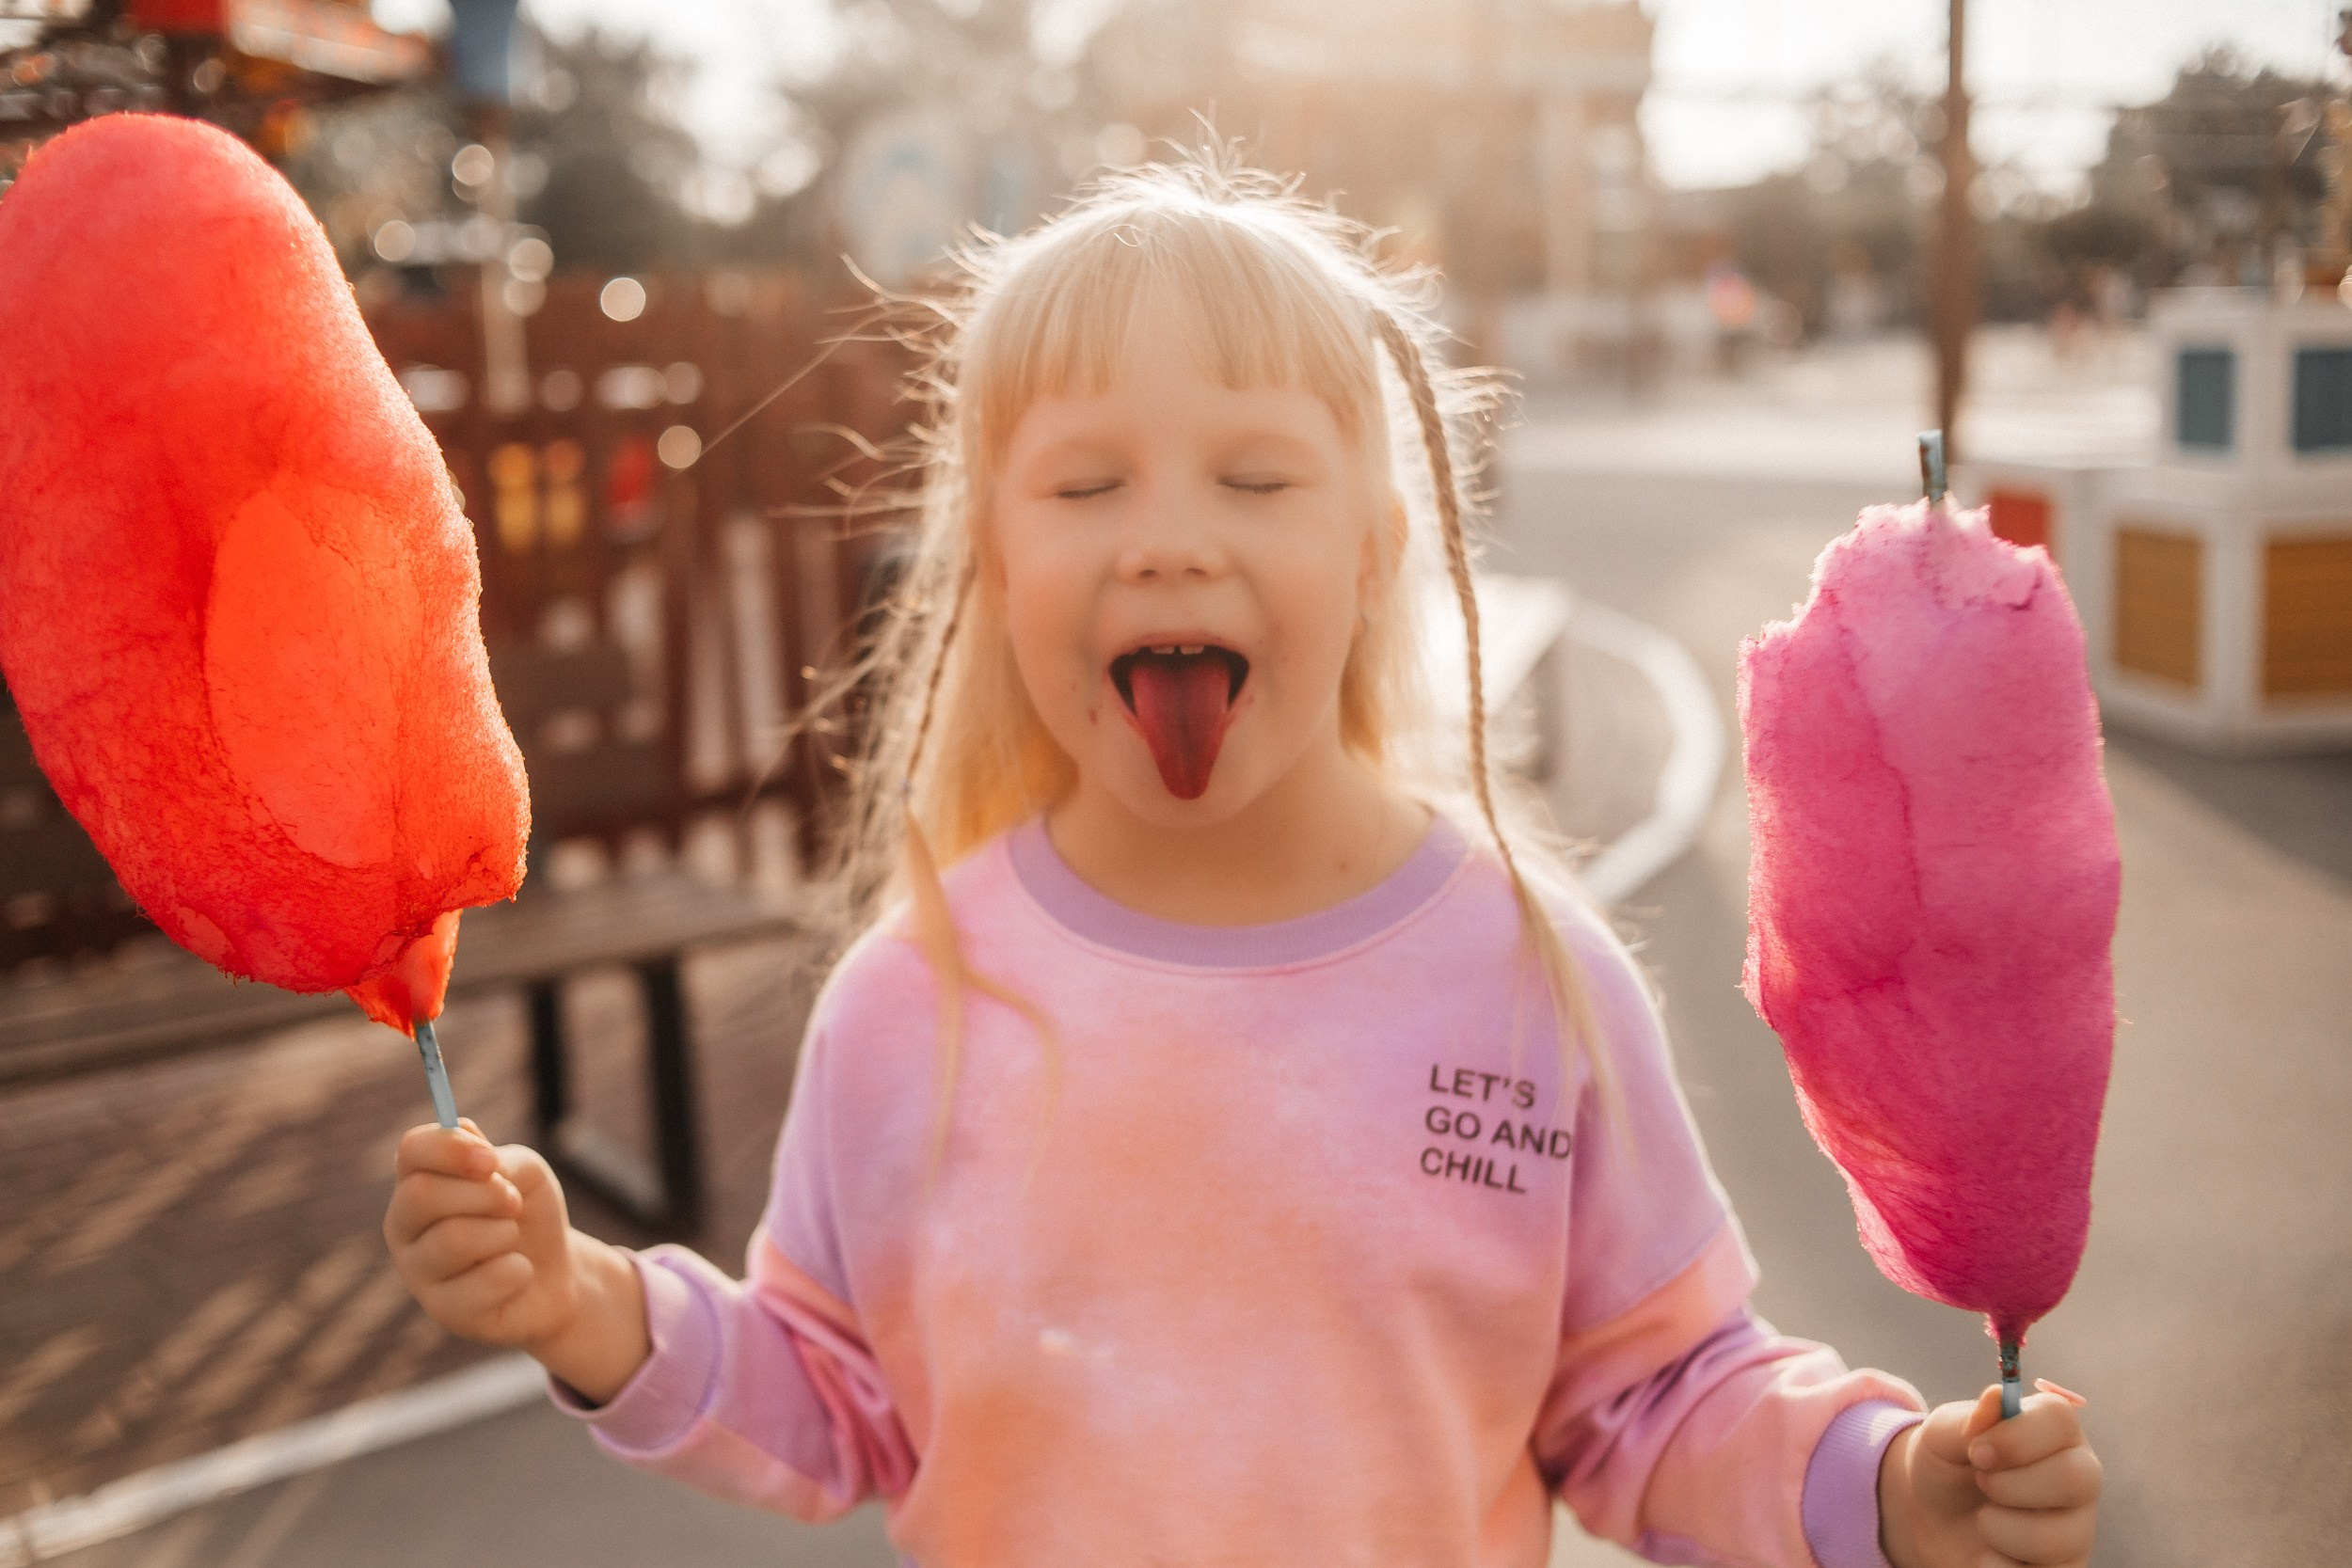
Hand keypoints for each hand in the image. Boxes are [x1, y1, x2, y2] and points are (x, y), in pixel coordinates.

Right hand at [384, 1118, 580, 1350]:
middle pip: (422, 1194)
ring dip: (503, 1232)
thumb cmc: (528, 1216)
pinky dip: (518, 1270)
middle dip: (485, 1194)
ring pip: (455, 1239)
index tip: (491, 1159)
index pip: (411, 1150)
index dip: (451, 1148)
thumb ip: (498, 1159)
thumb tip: (470, 1142)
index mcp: (417, 1181)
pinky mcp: (443, 1311)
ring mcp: (417, 1272)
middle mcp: (404, 1226)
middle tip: (514, 1204)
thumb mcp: (524, 1174)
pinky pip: (487, 1281)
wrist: (556, 1274)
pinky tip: (517, 1274)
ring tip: (512, 1239)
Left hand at [1879, 1383, 2099, 1567]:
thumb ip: (1968, 1419)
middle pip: (2076, 1478)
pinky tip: (1987, 1553)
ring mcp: (2078, 1528)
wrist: (1930, 1519)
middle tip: (1980, 1482)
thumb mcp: (1942, 1435)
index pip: (2060, 1418)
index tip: (1977, 1451)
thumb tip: (1997, 1398)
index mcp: (2053, 1431)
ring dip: (1998, 1528)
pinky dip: (1997, 1566)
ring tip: (1983, 1519)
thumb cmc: (1947, 1466)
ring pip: (2054, 1536)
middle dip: (2009, 1485)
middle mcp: (2079, 1477)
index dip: (2016, 1436)